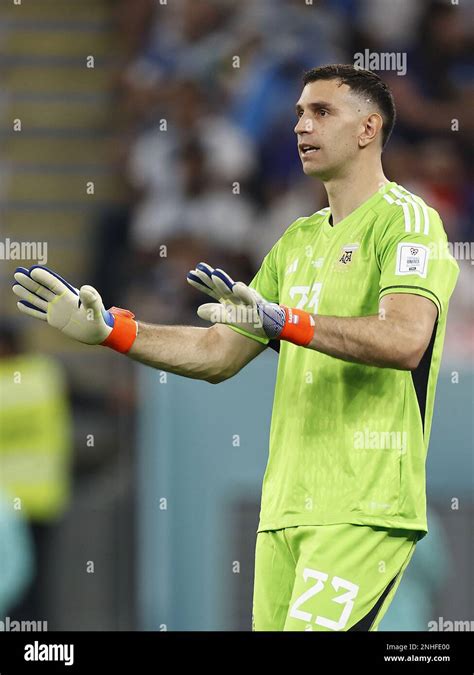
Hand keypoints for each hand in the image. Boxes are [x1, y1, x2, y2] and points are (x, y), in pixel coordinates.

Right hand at [12, 265, 136, 351]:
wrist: (97, 333)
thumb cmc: (98, 319)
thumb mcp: (95, 308)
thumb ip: (92, 298)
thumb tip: (84, 289)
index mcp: (70, 296)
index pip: (54, 285)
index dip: (44, 278)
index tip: (33, 271)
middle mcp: (61, 301)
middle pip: (43, 290)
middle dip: (30, 282)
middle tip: (18, 273)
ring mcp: (56, 311)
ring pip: (38, 301)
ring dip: (27, 294)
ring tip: (15, 286)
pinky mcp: (55, 320)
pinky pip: (40, 314)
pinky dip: (30, 310)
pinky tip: (20, 305)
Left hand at [187, 262, 285, 341]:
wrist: (273, 324)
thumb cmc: (251, 319)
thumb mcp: (231, 317)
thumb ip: (215, 312)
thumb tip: (198, 310)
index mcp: (229, 299)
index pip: (212, 289)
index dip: (201, 283)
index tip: (189, 275)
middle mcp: (237, 297)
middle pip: (221, 286)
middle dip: (211, 278)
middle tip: (199, 269)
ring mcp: (247, 300)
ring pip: (234, 291)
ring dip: (225, 283)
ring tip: (215, 274)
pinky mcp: (258, 306)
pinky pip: (250, 299)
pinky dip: (244, 292)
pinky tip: (236, 286)